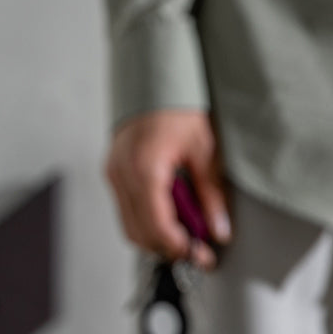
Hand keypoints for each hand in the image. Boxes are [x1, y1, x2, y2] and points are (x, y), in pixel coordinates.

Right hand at [104, 109, 231, 268]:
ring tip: (188, 234)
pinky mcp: (113, 173)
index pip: (157, 227)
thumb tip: (219, 231)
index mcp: (144, 169)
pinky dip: (148, 221)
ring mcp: (113, 175)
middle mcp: (121, 175)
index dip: (180, 247)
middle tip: (199, 251)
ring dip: (158, 237)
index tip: (201, 255)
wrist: (155, 78)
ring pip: (130, 226)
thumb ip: (211, 195)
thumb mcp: (205, 151)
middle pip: (140, 233)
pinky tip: (172, 215)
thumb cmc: (179, 107)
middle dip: (169, 248)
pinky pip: (127, 210)